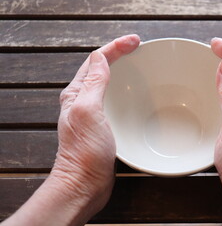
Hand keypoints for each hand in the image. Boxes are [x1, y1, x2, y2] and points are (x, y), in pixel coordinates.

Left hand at [0, 34, 139, 225]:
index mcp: (77, 93)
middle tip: (139, 48)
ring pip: (110, 84)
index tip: (135, 41)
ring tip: (140, 64)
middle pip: (102, 68)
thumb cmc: (85, 151)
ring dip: (123, 70)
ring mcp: (95, 113)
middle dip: (119, 54)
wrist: (85, 183)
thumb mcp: (88, 112)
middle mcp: (84, 100)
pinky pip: (117, 101)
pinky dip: (128, 91)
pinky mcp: (106, 125)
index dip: (115, 47)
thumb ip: (93, 84)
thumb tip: (100, 58)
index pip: (96, 61)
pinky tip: (138, 95)